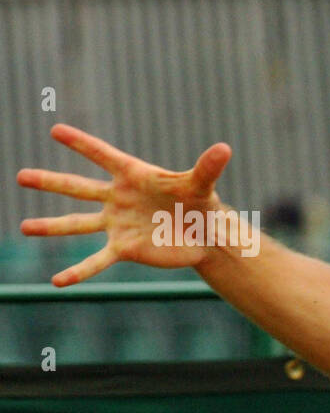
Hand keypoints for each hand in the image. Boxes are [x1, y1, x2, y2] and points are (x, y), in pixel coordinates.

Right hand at [17, 124, 232, 285]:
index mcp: (133, 175)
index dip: (82, 143)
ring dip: (52, 227)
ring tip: (24, 228)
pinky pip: (96, 260)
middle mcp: (118, 198)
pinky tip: (57, 282)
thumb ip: (208, 168)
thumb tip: (225, 148)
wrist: (204, 234)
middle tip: (22, 176)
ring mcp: (118, 223)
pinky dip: (78, 272)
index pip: (103, 155)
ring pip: (78, 224)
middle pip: (79, 188)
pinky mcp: (124, 248)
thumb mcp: (202, 185)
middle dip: (51, 182)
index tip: (56, 130)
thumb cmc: (200, 203)